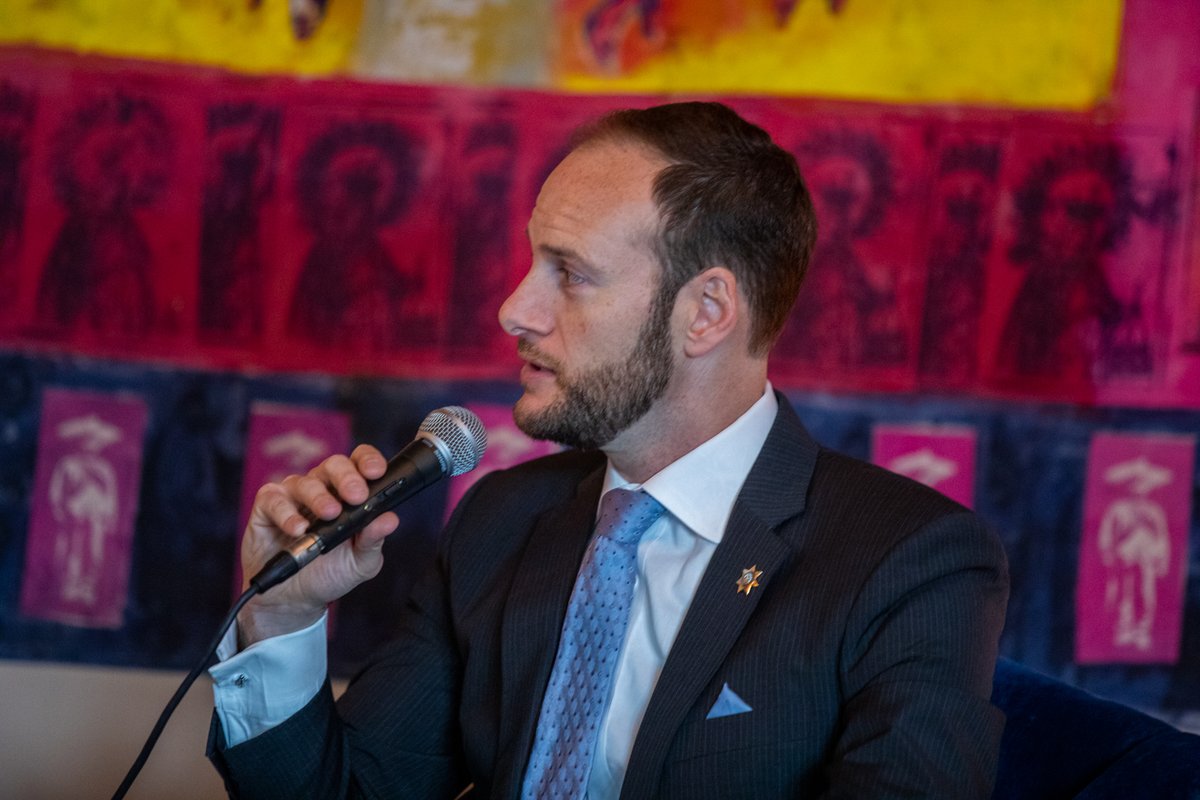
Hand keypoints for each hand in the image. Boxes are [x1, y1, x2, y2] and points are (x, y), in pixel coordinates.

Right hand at [236, 444, 400, 646]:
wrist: (294, 599)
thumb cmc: (329, 573)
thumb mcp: (359, 563)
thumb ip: (374, 540)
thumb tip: (390, 520)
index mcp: (348, 495)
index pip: (360, 463)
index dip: (369, 461)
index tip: (376, 473)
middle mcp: (322, 489)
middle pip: (334, 465)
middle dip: (347, 477)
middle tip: (356, 496)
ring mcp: (293, 496)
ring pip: (306, 482)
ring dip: (319, 497)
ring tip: (329, 515)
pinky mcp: (267, 508)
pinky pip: (275, 499)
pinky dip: (287, 513)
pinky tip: (298, 530)